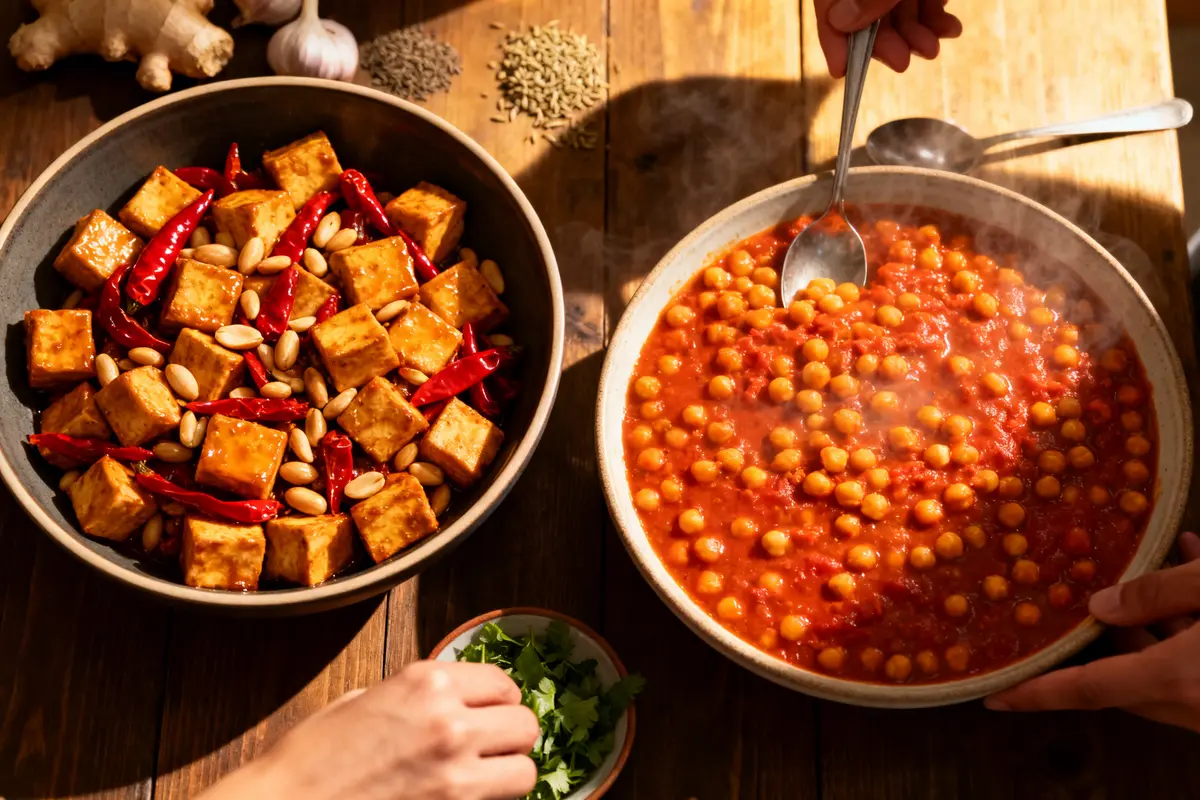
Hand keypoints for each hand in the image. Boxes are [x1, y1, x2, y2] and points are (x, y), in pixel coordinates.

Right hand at [199, 661, 539, 799]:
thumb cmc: (312, 758)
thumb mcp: (365, 701)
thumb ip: (417, 697)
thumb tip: (454, 701)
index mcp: (427, 683)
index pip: (503, 684)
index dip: (498, 702)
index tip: (489, 715)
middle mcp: (448, 722)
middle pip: (525, 725)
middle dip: (510, 738)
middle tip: (489, 749)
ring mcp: (454, 774)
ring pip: (526, 772)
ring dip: (508, 775)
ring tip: (482, 780)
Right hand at [815, 0, 962, 76]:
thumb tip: (840, 20)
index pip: (829, 6)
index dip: (833, 40)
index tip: (841, 72)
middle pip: (866, 12)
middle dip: (887, 40)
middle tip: (902, 62)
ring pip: (898, 10)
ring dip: (916, 33)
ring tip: (932, 49)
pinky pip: (924, 0)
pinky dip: (935, 16)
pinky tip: (949, 28)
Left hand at [985, 532, 1199, 732]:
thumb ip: (1158, 591)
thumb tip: (1101, 605)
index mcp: (1177, 680)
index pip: (1088, 690)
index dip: (1038, 692)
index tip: (994, 697)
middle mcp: (1193, 704)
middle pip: (1125, 676)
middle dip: (1106, 633)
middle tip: (1085, 593)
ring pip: (1164, 667)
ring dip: (1155, 620)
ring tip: (1154, 566)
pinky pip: (1196, 662)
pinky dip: (1187, 625)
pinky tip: (1192, 564)